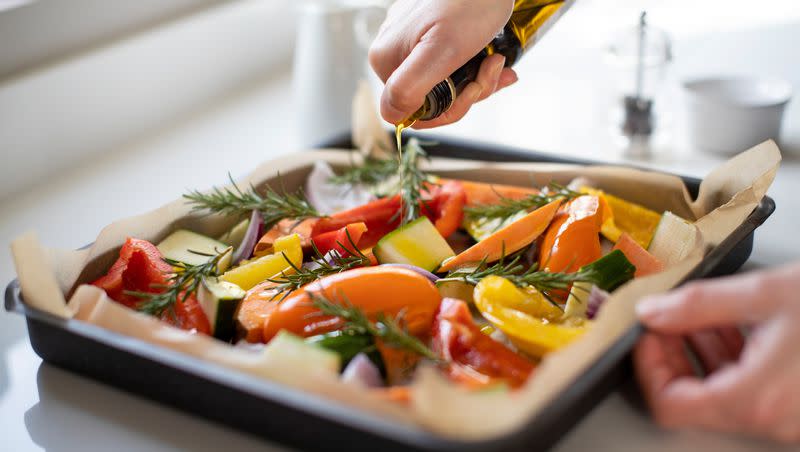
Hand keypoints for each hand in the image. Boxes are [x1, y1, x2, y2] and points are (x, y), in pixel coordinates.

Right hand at [369, 0, 518, 127]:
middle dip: (468, 92)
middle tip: (492, 68)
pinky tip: (494, 58)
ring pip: (444, 84)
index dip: (448, 110)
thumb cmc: (471, 3)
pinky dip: (476, 67)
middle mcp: (393, 52)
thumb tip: (390, 116)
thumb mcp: (441, 51)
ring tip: (496, 60)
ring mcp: (412, 42)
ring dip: (477, 80)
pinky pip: (450, 66)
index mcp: (387, 60)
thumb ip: (408, 86)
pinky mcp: (429, 34)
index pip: (412, 112)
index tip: (474, 88)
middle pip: (431, 99)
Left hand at [634, 263, 799, 442]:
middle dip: (675, 354)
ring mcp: (793, 418)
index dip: (648, 365)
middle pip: (694, 400)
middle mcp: (776, 420)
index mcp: (757, 400)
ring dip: (704, 354)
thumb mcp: (766, 294)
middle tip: (670, 319)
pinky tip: (739, 326)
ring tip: (703, 316)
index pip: (670, 404)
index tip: (647, 332)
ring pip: (725, 395)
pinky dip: (737, 360)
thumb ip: (699, 305)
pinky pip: (756, 391)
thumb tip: (654, 311)